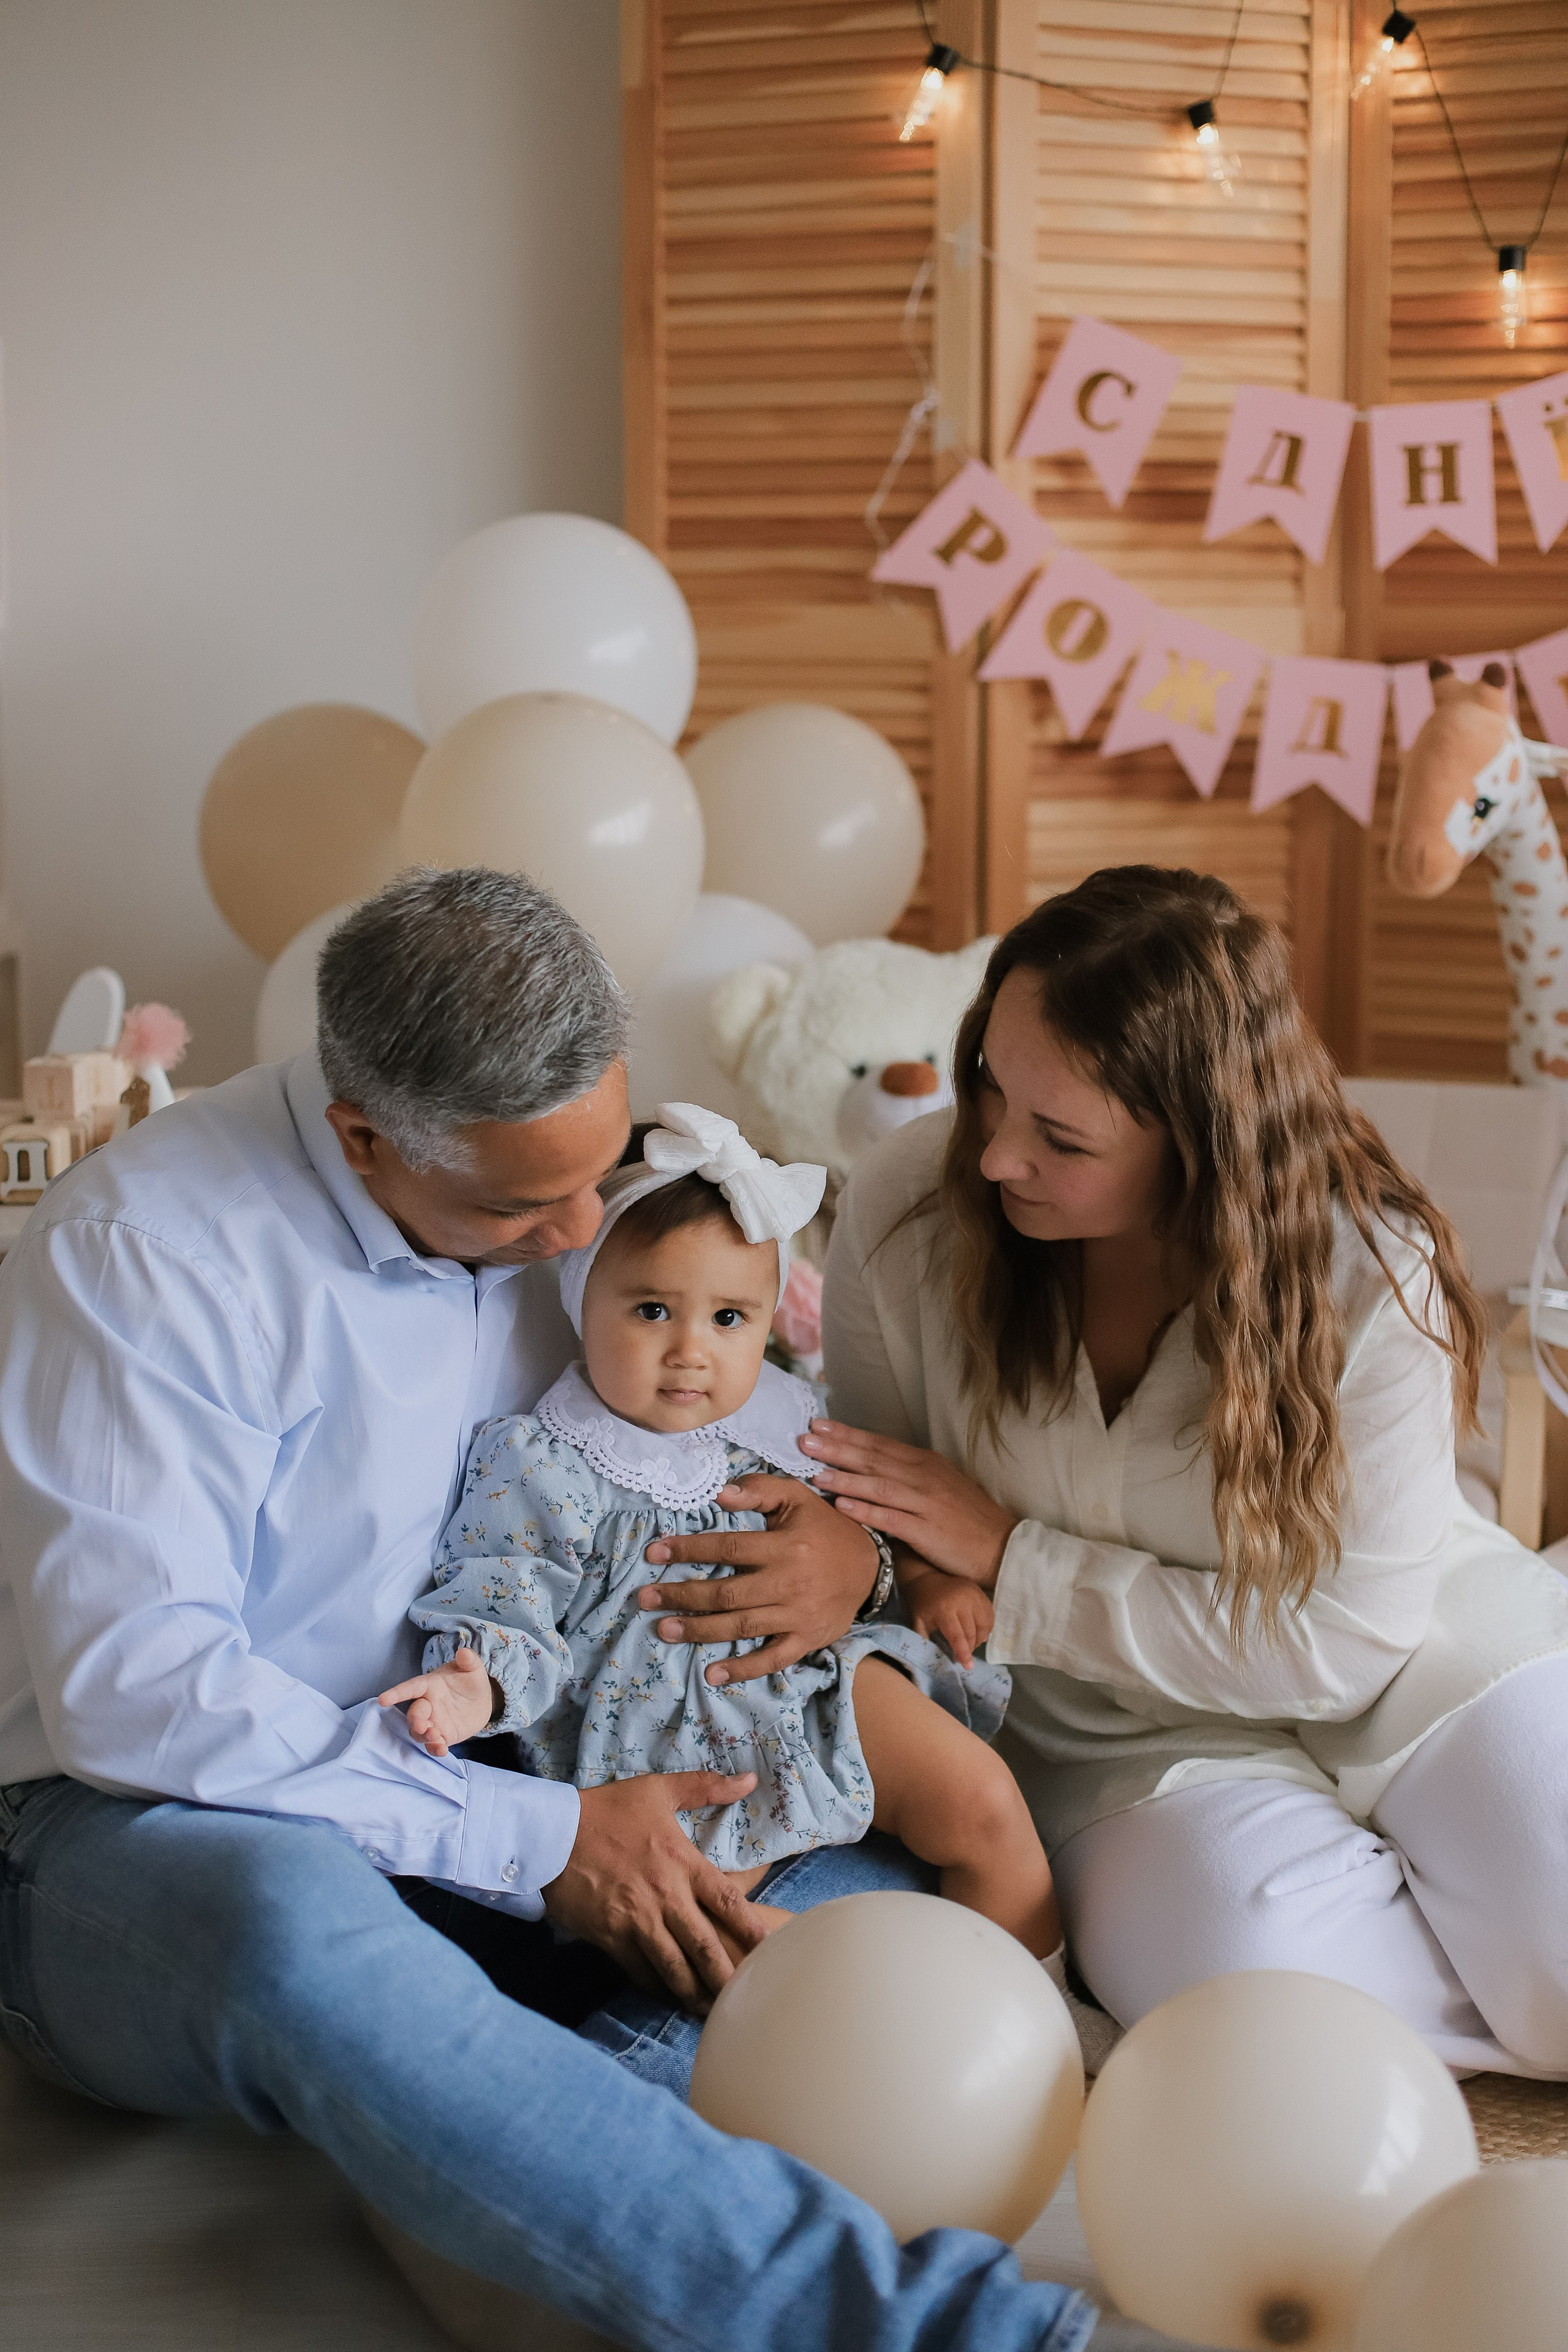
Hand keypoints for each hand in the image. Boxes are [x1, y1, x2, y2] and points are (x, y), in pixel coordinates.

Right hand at [378, 1647, 494, 1758]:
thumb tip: (464, 1652)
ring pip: (419, 1732)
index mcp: (430, 1685)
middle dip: (415, 1721)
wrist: (481, 1700)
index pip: (410, 1688)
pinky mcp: (442, 1736)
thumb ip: (469, 1660)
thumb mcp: (473, 1668)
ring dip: (423, 1736)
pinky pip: (433, 1744)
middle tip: (422, 1726)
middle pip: (414, 1714)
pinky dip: (435, 1749)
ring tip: (435, 1737)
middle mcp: (428, 1705)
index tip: (382, 1699)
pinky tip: (441, 1750)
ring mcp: (433, 1722)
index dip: (396, 1693)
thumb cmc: (471, 1680)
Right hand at [542, 1770, 767, 2013]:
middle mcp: (665, 1897)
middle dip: (728, 1976)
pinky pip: (641, 1972)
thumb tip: (749, 1780)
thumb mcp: (658, 1790)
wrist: (550, 1834)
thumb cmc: (607, 1810)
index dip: (752, 1928)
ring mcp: (637, 1921)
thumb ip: (706, 1787)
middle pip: (706, 1946)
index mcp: (682, 1863)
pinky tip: (671, 1999)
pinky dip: (659, 1989)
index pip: (729, 1901)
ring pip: (675, 1968)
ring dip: (695, 1993)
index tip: (769, 1950)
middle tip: (747, 1998)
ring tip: (714, 2012)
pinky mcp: (611, 1938)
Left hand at [638, 1472, 879, 1688]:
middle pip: (727, 1593)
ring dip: (699, 1630)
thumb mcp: (796, 1498)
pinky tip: (712, 1674)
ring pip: (741, 1627)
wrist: (869, 1566)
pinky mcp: (806, 1640)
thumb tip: (719, 1493)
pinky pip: (772, 1658)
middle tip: (645, 1598)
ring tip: (664, 1629)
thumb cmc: (823, 1528)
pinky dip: (742, 1669)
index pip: (727, 1548)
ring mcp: (797, 1615)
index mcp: (785, 1545)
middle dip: (682, 1596)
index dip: (688, 1550)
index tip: (654, 1552)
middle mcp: (790, 1582)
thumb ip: (758, 1490)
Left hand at [797, 1419, 1017, 1585]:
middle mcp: (923, 1477)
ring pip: (878, 1485)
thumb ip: (908, 1475)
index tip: (818, 1424)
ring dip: (845, 1477)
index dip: (847, 1434)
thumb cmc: (967, 1518)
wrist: (1002, 1546)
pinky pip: (890, 1518)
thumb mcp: (939, 1486)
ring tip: (814, 1471)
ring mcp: (925, 1503)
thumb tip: (869, 1468)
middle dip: (836, 1448)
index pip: (879, 1443)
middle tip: (804, 1439)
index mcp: (925, 1463)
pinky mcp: (927, 1530)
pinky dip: (865, 1511)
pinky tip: (842, 1505)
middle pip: (873, 1458)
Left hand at [900, 1567, 994, 1670]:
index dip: (964, 1653)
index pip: (958, 1636)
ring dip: (980, 1638)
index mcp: (944, 1609)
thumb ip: (928, 1640)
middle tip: (965, 1655)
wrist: (927, 1576)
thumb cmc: (922, 1603)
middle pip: (973, 1632)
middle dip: (970, 1647)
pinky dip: (986, 1626)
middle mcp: (962, 1601)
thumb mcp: (919, 1622)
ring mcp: (973, 1594)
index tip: (968, 1667)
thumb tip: (937, 1660)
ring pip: (985, 1624)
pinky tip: (978, 1631)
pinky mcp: (980, 1591)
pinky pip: (990, 1614)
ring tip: (971, 1643)